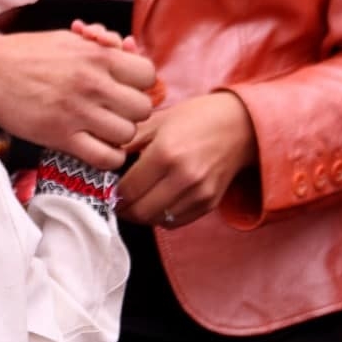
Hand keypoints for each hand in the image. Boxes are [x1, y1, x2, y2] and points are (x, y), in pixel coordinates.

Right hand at [0, 23, 155, 169]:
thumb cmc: (25, 54)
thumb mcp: (68, 39)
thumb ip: (101, 46)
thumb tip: (126, 49)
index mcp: (97, 56)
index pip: (147, 76)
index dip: (139, 85)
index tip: (125, 89)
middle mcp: (93, 85)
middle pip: (142, 109)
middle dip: (131, 112)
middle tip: (114, 111)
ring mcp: (78, 113)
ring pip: (127, 135)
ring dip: (118, 135)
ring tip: (102, 130)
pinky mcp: (61, 137)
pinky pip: (105, 158)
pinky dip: (107, 157)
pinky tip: (96, 147)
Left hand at [116, 91, 257, 227]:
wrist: (241, 126)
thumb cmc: (195, 119)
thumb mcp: (156, 121)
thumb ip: (127, 143)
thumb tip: (100, 161)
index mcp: (166, 154)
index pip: (127, 189)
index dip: (112, 193)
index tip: (107, 189)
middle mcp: (184, 177)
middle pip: (140, 211)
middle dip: (123, 209)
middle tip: (117, 201)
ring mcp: (199, 193)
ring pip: (156, 220)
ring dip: (141, 215)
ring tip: (135, 201)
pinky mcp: (209, 203)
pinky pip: (175, 222)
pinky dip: (160, 217)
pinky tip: (156, 202)